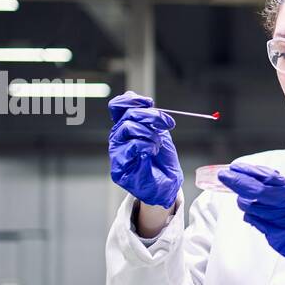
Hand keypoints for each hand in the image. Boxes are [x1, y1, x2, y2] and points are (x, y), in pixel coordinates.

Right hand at [108, 90, 182, 207]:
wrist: (167, 184)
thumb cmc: (162, 159)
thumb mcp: (159, 132)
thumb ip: (149, 117)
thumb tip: (142, 100)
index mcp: (124, 127)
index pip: (117, 106)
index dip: (132, 100)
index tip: (149, 102)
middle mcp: (118, 138)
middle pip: (127, 115)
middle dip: (151, 116)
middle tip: (167, 124)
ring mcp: (116, 152)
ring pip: (128, 127)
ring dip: (150, 133)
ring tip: (157, 144)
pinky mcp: (118, 166)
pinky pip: (132, 145)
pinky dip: (147, 145)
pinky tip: (152, 152)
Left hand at [219, 163, 284, 283]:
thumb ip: (275, 185)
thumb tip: (252, 175)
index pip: (265, 176)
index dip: (246, 171)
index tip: (233, 168)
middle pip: (254, 190)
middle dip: (236, 182)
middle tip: (223, 177)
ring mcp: (278, 217)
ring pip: (250, 206)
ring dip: (243, 203)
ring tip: (247, 202)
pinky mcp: (272, 232)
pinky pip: (252, 220)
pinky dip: (250, 216)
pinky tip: (255, 215)